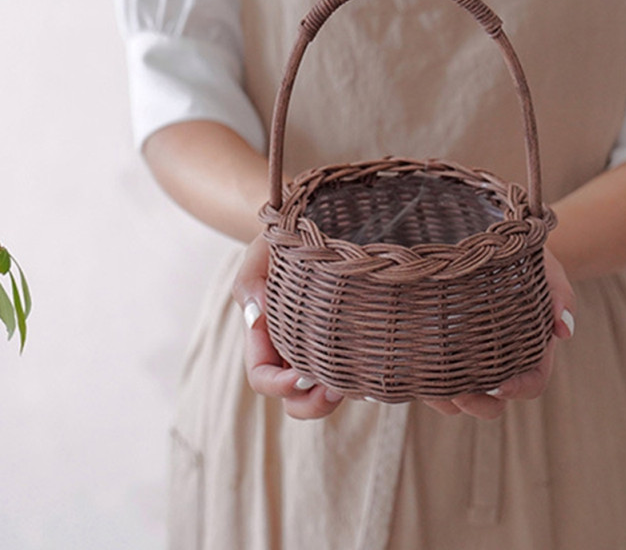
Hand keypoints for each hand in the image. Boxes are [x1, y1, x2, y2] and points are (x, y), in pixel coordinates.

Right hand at [232, 234, 344, 419]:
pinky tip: (375, 368)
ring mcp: (323, 349)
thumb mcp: (264, 248)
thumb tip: (257, 314)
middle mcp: (292, 349)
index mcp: (265, 335)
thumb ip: (250, 278)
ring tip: (355, 381)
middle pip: (294, 399)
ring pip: (325, 393)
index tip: (300, 374)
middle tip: (333, 389)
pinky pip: (354, 373)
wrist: (324, 222)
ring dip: (337, 396)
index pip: (262, 376)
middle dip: (311, 403)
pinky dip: (361, 380)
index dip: (277, 384)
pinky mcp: (351, 343)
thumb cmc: (289, 236)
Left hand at [422, 246, 575, 419]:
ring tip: (428, 386)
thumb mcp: (543, 267)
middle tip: (460, 395)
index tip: (499, 386)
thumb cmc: (519, 256)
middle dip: (477, 404)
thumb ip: (558, 293)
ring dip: (445, 398)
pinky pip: (430, 373)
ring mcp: (467, 356)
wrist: (487, 239)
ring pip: (458, 394)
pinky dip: (421, 379)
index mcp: (529, 347)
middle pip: (492, 401)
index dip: (517, 389)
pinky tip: (409, 371)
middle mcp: (497, 359)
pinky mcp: (438, 346)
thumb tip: (563, 330)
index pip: (531, 382)